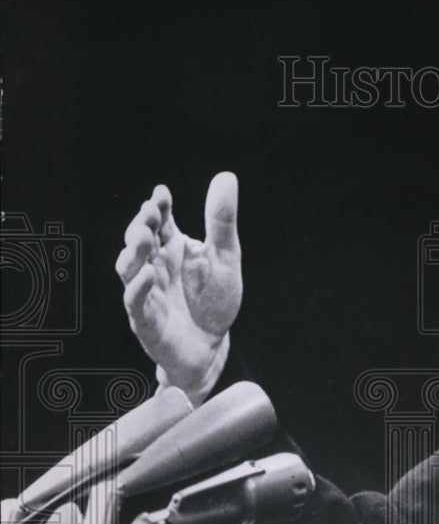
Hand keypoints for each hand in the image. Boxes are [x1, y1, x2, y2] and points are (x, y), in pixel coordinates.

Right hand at [116, 172, 241, 396]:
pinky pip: (135, 303)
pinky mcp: (146, 321)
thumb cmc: (214, 301)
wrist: (212, 346)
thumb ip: (221, 222)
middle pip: (139, 241)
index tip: (161, 194)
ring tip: (145, 237)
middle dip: (141, 225)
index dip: (158, 207)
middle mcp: (155, 267)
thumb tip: (226, 176)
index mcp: (172, 249)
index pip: (160, 221)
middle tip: (150, 214)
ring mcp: (147, 293)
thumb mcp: (225, 257)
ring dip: (133, 252)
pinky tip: (148, 275)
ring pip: (129, 269)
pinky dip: (138, 288)